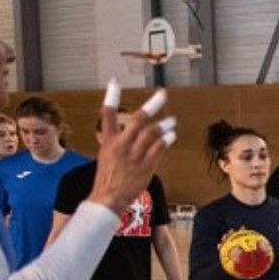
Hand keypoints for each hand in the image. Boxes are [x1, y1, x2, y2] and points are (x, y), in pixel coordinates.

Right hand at [87, 83, 173, 216]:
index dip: (111, 96)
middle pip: (138, 119)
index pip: (107, 114)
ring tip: (171, 120)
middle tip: (162, 94)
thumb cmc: (108, 177)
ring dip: (164, 124)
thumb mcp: (106, 156)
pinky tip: (172, 135)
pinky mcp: (146, 165)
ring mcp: (134, 155)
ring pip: (152, 132)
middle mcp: (121, 145)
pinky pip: (159, 148)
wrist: (108, 198)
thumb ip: (118, 142)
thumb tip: (129, 131)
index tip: (114, 81)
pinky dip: (166, 139)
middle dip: (152, 105)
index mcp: (108, 141)